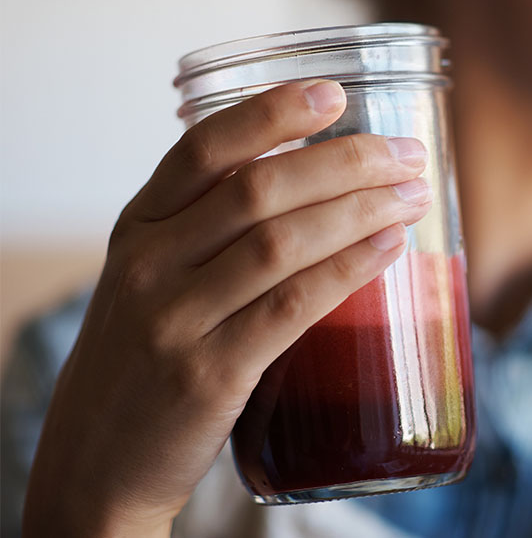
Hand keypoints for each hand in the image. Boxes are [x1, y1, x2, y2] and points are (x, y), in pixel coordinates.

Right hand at [23, 80, 432, 536]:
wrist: (99, 459)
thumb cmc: (146, 356)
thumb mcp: (152, 277)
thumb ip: (209, 228)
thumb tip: (315, 180)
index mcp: (138, 226)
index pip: (203, 148)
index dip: (272, 112)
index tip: (334, 94)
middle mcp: (149, 263)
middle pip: (259, 188)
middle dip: (346, 162)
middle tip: (405, 154)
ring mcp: (174, 319)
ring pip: (281, 242)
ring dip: (360, 210)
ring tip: (412, 195)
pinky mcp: (208, 374)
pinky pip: (291, 307)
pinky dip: (347, 271)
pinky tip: (388, 249)